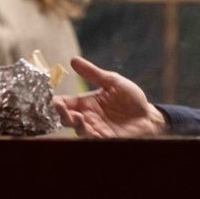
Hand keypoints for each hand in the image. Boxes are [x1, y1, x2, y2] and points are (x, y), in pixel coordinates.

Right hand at [52, 57, 167, 137]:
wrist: (149, 115)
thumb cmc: (131, 98)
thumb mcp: (112, 81)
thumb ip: (93, 73)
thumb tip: (73, 59)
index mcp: (86, 103)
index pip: (66, 103)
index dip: (56, 102)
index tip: (50, 99)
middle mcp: (87, 118)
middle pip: (67, 118)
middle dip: (62, 114)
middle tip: (59, 108)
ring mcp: (96, 130)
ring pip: (78, 129)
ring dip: (74, 123)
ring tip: (74, 116)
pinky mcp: (106, 139)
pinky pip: (93, 138)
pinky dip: (88, 133)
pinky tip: (86, 126)